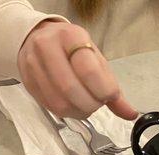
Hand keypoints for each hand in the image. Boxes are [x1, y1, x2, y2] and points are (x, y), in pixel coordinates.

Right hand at [18, 21, 136, 119]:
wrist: (40, 38)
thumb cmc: (73, 50)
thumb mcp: (96, 60)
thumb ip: (112, 88)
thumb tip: (130, 114)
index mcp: (70, 37)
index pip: (88, 70)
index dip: (103, 90)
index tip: (110, 96)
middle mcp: (47, 47)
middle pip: (71, 89)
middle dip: (91, 104)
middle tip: (97, 103)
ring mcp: (33, 64)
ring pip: (59, 102)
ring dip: (79, 111)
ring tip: (86, 105)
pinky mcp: (27, 82)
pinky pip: (49, 107)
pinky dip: (67, 113)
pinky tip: (73, 105)